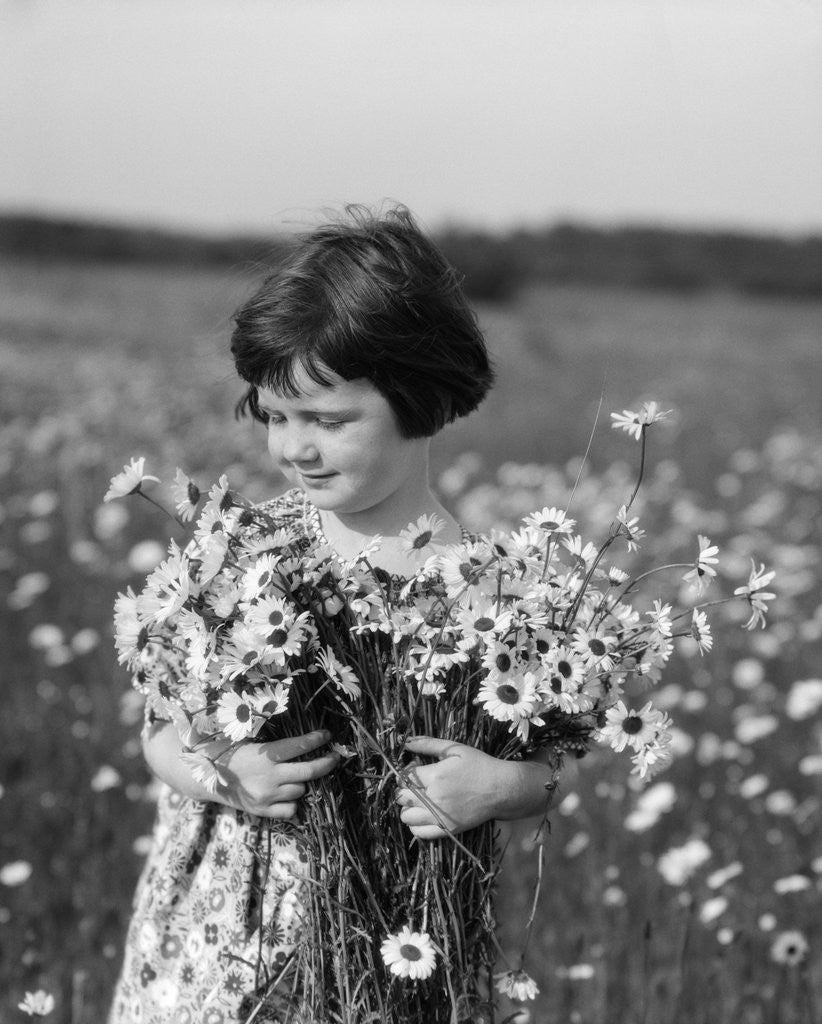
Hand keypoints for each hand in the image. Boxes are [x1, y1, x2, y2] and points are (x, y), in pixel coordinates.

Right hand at [218, 729, 339, 818]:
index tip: (328, 735)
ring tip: (295, 776)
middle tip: (336, 757)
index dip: (316, 740)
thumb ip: (273, 744)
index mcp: (265, 755)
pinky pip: (291, 809)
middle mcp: (269, 776)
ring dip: (302, 782)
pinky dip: (292, 803)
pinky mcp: (263, 811)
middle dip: (326, 763)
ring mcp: (267, 796)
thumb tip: (301, 740)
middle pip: (309, 771)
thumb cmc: (231, 754)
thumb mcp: (249, 741)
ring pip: (301, 790)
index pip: (298, 745)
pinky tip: (287, 794)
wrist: (207, 779)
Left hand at [396, 736, 515, 839]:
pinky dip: (416, 825)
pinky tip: (424, 814)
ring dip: (408, 807)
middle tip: (415, 784)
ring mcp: (439, 816)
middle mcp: (434, 798)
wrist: (501, 789)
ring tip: (419, 800)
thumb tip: (405, 741)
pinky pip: (419, 833)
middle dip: (403, 789)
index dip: (405, 771)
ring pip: (406, 817)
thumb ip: (428, 744)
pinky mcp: (446, 829)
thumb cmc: (479, 765)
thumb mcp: (455, 749)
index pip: (403, 777)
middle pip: (401, 797)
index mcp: (434, 776)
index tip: (415, 768)